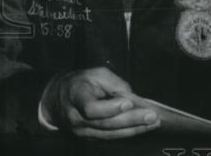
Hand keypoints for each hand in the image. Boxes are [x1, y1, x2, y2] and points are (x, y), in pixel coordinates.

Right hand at [40, 67, 159, 138]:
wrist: (58, 99)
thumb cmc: (80, 83)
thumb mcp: (96, 73)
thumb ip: (114, 83)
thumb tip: (132, 96)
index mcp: (76, 98)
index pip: (91, 108)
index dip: (110, 107)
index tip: (129, 102)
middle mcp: (76, 119)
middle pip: (105, 123)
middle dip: (131, 120)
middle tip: (151, 115)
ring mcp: (81, 132)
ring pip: (109, 134)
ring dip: (134, 129)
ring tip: (153, 123)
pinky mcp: (89, 137)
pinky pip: (109, 138)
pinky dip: (127, 133)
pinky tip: (142, 128)